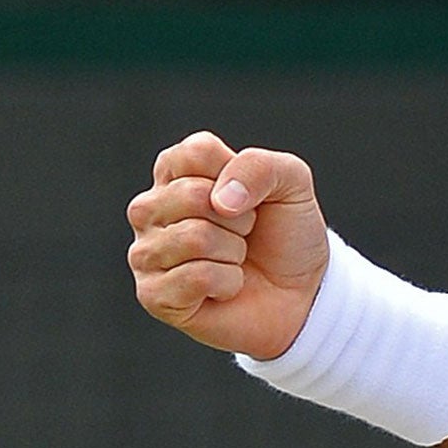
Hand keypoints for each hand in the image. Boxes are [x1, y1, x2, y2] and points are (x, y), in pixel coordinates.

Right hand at [126, 130, 330, 360]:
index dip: (236, 175)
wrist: (301, 292)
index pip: (195, 152)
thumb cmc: (286, 231)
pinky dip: (228, 282)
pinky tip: (226, 286)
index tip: (247, 195)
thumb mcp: (291, 181)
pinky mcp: (153, 295)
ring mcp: (146, 252)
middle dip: (239, 218)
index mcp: (176, 170)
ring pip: (194, 237)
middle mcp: (151, 208)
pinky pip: (195, 277)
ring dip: (233, 251)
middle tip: (245, 233)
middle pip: (191, 194)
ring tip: (234, 258)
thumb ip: (259, 167)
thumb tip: (220, 199)